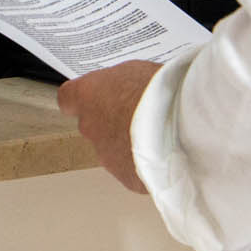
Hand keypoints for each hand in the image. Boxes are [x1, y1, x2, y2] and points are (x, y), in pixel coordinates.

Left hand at [57, 60, 161, 194]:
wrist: (181, 126)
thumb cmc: (158, 92)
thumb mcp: (135, 72)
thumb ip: (120, 84)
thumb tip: (124, 88)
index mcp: (87, 96)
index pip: (69, 98)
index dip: (84, 100)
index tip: (97, 98)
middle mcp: (90, 127)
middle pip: (95, 126)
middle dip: (114, 123)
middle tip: (142, 117)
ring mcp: (106, 155)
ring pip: (114, 150)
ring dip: (131, 145)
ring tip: (161, 136)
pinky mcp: (127, 178)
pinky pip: (133, 171)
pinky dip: (146, 166)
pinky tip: (166, 156)